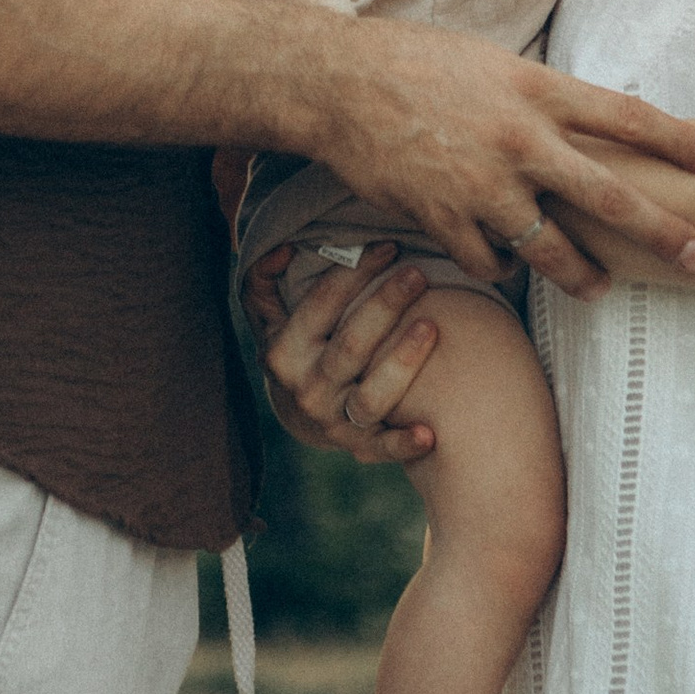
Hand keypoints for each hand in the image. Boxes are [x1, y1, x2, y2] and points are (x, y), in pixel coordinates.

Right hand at [223, 0, 694, 289]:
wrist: (338, 81)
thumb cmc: (416, 61)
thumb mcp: (490, 61)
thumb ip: (538, 95)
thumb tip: (581, 121)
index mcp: (533, 87)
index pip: (624, 115)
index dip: (677, 141)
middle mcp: (517, 138)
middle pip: (607, 194)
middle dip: (660, 229)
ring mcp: (480, 183)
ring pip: (551, 248)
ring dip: (583, 274)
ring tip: (601, 290)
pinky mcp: (442, 217)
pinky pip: (489, 261)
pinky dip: (501, 267)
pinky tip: (506, 266)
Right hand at [242, 241, 439, 461]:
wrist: (298, 418)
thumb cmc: (294, 348)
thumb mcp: (267, 315)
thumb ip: (263, 277)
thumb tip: (285, 249)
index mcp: (285, 351)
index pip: (322, 303)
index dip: (355, 271)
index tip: (388, 246)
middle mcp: (307, 388)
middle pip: (351, 344)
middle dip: (385, 304)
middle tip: (418, 273)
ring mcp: (333, 420)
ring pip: (371, 395)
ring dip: (402, 362)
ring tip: (432, 325)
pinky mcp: (358, 446)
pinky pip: (383, 447)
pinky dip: (404, 443)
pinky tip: (430, 433)